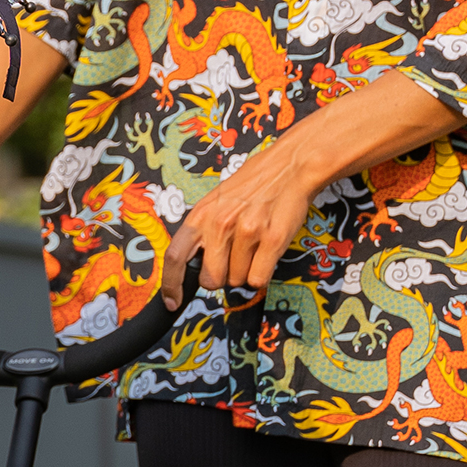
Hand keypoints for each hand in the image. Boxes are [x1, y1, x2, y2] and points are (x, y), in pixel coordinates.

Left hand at [159, 70, 464, 308]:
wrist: (294, 164)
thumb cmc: (257, 184)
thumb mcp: (219, 201)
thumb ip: (205, 231)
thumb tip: (194, 267)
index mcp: (202, 213)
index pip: (175, 257)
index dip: (171, 285)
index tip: (172, 302)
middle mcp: (220, 223)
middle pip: (210, 279)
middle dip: (222, 276)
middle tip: (237, 257)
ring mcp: (245, 232)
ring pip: (236, 280)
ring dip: (246, 272)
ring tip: (257, 245)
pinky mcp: (270, 239)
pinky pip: (258, 279)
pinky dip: (263, 273)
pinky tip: (268, 251)